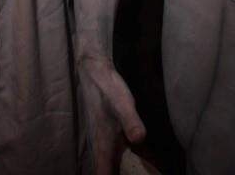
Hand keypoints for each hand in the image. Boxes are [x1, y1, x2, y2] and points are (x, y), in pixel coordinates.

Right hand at [79, 55, 145, 174]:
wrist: (95, 70)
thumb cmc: (107, 87)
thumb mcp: (122, 103)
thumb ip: (130, 121)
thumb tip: (139, 139)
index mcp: (103, 143)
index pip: (102, 174)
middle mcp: (103, 145)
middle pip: (107, 171)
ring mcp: (107, 139)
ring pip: (112, 163)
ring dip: (119, 170)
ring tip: (135, 171)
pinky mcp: (112, 132)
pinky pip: (117, 154)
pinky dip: (125, 160)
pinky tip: (139, 158)